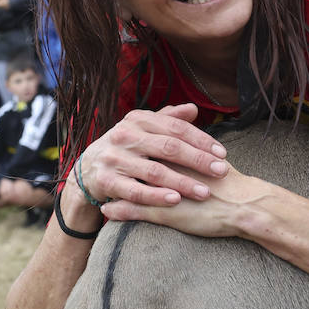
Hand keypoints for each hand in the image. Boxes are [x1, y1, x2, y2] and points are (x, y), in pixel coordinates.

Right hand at [73, 103, 228, 207]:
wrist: (86, 169)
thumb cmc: (125, 148)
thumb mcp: (142, 129)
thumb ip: (168, 120)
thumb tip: (194, 108)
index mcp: (138, 120)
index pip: (176, 128)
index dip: (201, 140)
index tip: (222, 154)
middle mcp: (126, 136)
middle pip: (169, 147)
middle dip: (198, 160)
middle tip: (221, 171)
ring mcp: (115, 158)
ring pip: (154, 171)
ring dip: (182, 182)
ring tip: (205, 192)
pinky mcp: (107, 181)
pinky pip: (135, 191)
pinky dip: (156, 196)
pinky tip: (176, 200)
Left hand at [102, 161, 259, 237]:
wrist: (243, 205)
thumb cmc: (232, 185)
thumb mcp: (212, 159)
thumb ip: (198, 149)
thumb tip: (193, 143)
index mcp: (175, 155)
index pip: (146, 147)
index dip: (135, 148)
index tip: (124, 149)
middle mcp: (163, 168)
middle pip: (133, 164)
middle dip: (119, 165)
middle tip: (108, 164)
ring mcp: (160, 191)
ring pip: (127, 187)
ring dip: (113, 188)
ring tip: (102, 189)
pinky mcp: (162, 212)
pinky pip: (132, 211)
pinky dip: (118, 211)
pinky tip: (107, 211)